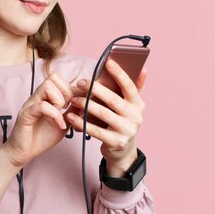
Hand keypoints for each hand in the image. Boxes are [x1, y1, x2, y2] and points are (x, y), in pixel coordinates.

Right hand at [0, 72, 73, 167]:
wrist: (24, 153)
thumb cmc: (42, 137)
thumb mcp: (64, 122)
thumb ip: (73, 111)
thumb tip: (87, 100)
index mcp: (45, 97)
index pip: (59, 79)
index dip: (72, 89)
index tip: (76, 104)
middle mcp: (37, 97)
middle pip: (53, 78)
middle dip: (66, 92)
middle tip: (68, 109)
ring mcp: (30, 104)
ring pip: (47, 87)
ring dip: (59, 101)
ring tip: (62, 115)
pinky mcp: (26, 114)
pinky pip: (42, 106)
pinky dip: (55, 115)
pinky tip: (60, 125)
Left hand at [66, 60, 146, 176]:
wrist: (123, 151)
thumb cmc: (122, 122)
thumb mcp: (131, 107)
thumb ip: (134, 88)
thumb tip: (143, 68)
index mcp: (138, 105)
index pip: (129, 86)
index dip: (119, 73)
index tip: (108, 61)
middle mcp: (135, 117)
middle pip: (113, 99)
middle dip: (95, 89)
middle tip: (80, 82)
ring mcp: (126, 130)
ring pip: (103, 114)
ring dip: (85, 105)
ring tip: (73, 99)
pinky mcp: (116, 142)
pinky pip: (95, 130)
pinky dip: (81, 123)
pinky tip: (71, 116)